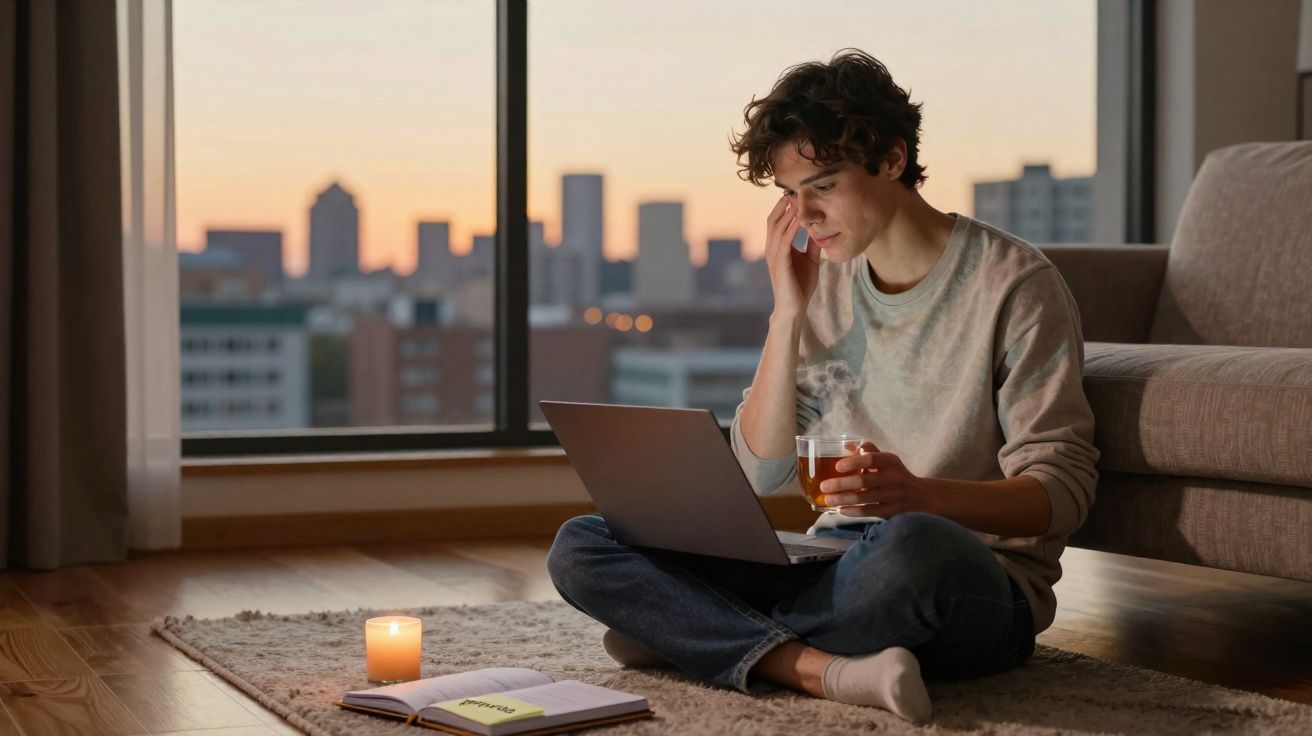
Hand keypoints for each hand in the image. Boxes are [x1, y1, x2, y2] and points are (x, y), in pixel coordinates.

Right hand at [763, 195, 820, 318]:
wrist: (794, 309)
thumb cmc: (800, 286)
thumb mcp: (810, 260)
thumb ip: (812, 245)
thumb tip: (819, 229)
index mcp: (778, 248)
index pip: (777, 222)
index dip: (784, 207)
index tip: (795, 193)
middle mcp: (772, 250)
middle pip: (773, 221)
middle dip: (782, 205)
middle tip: (793, 190)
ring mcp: (774, 257)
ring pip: (776, 228)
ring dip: (786, 213)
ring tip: (795, 199)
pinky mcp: (780, 264)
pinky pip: (784, 242)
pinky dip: (791, 229)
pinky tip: (798, 219)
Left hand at [818, 442, 933, 517]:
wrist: (923, 497)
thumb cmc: (897, 476)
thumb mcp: (888, 461)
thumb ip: (870, 453)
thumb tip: (847, 445)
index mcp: (891, 462)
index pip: (872, 459)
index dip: (854, 462)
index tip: (838, 466)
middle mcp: (894, 478)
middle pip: (865, 481)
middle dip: (841, 484)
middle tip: (824, 486)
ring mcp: (894, 496)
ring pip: (865, 498)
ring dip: (843, 499)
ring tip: (828, 500)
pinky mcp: (893, 512)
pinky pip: (870, 512)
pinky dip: (854, 512)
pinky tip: (841, 510)